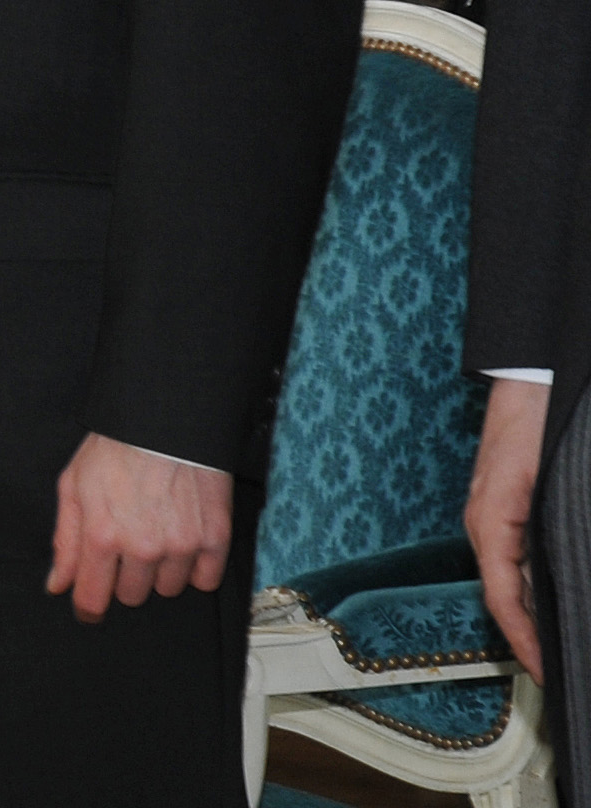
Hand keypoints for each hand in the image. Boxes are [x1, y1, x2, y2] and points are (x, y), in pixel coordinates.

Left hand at [44, 435, 232, 620]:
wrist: (165, 422)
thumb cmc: (115, 450)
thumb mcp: (73, 487)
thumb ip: (65, 540)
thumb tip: (58, 583)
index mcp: (103, 535)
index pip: (93, 597)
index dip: (88, 607)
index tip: (89, 609)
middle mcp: (143, 547)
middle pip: (131, 595)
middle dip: (124, 576)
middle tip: (126, 544)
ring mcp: (181, 546)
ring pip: (167, 589)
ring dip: (159, 570)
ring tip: (155, 534)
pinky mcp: (214, 540)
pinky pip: (204, 581)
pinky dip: (194, 568)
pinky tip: (183, 542)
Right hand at [473, 376, 551, 676]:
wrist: (532, 376)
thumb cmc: (540, 420)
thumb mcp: (551, 486)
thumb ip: (549, 537)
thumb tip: (552, 580)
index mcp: (492, 520)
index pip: (503, 597)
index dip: (523, 640)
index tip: (543, 670)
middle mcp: (485, 521)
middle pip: (503, 593)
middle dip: (528, 635)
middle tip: (557, 667)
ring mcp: (492, 511)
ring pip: (508, 575)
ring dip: (530, 611)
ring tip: (559, 640)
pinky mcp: (505, 502)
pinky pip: (513, 556)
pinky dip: (530, 585)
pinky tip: (556, 592)